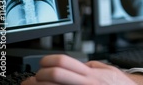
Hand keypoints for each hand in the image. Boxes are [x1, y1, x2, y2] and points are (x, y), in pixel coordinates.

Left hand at [22, 54, 136, 84]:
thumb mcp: (108, 71)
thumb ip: (91, 67)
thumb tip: (75, 65)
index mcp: (90, 74)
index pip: (62, 61)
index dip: (47, 61)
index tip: (42, 64)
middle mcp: (85, 84)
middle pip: (53, 75)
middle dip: (38, 77)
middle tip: (34, 78)